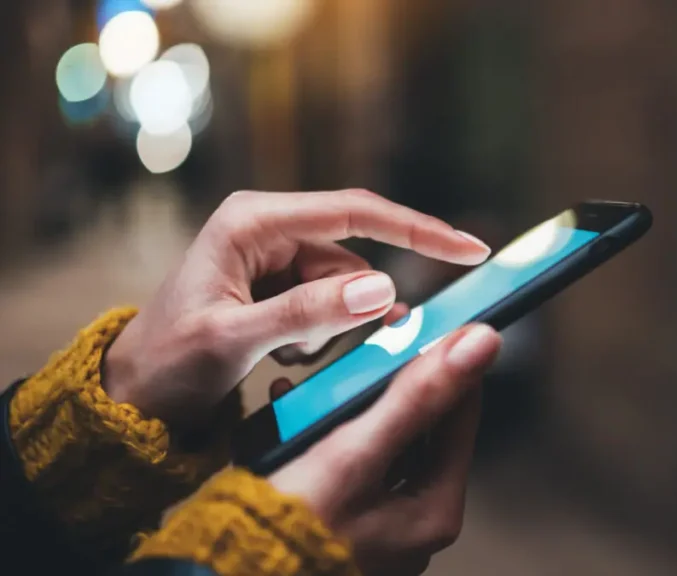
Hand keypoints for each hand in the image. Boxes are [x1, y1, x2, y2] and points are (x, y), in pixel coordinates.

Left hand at [102, 189, 490, 430]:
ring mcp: (277, 258)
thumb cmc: (168, 363)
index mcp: (253, 221)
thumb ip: (306, 313)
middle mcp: (270, 229)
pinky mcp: (282, 286)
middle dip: (355, 309)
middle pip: (355, 260)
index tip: (470, 249)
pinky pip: (332, 306)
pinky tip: (283, 358)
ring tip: (283, 360)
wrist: (135, 396)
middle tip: (333, 351)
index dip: (418, 230)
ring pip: (348, 289)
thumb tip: (383, 289)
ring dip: (331, 331)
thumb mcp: (232, 341)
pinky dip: (321, 337)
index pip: (355, 213)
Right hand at [270, 323, 501, 575]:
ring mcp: (380, 524)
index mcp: (434, 510)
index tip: (428, 322)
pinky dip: (326, 430)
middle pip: (419, 424)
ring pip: (379, 438)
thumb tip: (480, 346)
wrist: (224, 574)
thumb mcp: (356, 453)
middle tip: (371, 342)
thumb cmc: (288, 529)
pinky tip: (294, 405)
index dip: (446, 360)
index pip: (460, 412)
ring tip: (326, 371)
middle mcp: (414, 521)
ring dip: (353, 401)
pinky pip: (346, 459)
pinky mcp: (342, 519)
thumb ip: (416, 397)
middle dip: (390, 380)